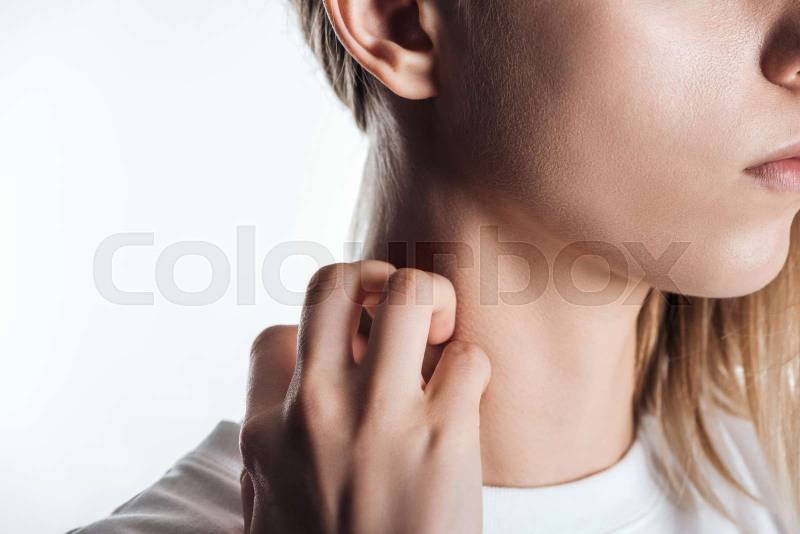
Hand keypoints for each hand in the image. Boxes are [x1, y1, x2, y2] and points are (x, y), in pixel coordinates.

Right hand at [239, 260, 490, 533]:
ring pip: (408, 291)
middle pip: (334, 282)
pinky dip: (472, 367)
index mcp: (266, 433)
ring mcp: (381, 417)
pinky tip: (466, 401)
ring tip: (439, 337)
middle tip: (398, 311)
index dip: (310, 338)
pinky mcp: (445, 435)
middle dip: (371, 277)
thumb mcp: (267, 518)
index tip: (340, 361)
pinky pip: (468, 357)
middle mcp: (316, 410)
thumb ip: (262, 464)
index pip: (273, 337)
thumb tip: (265, 431)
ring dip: (431, 299)